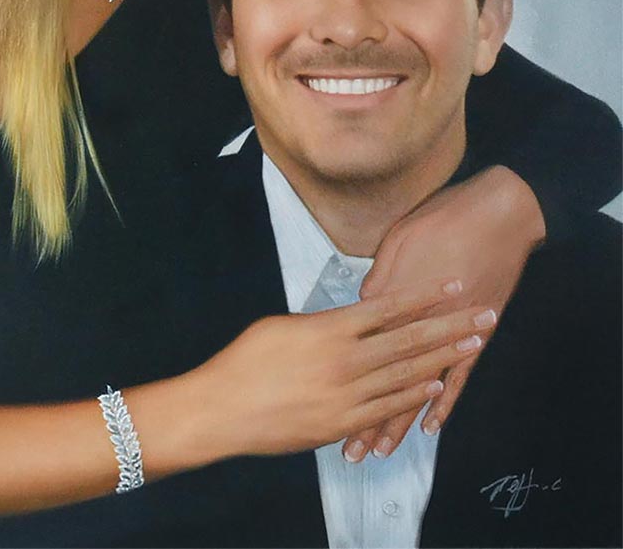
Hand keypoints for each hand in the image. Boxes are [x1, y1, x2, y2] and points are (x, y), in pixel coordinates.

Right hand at [195, 278, 494, 459]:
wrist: (224, 409)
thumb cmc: (248, 361)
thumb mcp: (286, 326)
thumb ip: (324, 323)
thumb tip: (349, 320)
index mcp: (331, 327)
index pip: (390, 306)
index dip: (426, 295)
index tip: (454, 284)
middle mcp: (346, 359)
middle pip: (410, 338)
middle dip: (451, 325)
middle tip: (485, 314)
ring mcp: (348, 394)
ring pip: (407, 373)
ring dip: (445, 359)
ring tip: (473, 346)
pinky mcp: (343, 424)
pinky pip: (388, 407)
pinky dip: (415, 396)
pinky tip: (438, 386)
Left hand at [342, 165, 544, 462]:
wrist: (497, 213)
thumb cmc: (444, 218)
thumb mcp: (399, 238)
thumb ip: (379, 278)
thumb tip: (359, 306)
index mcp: (394, 295)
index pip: (361, 350)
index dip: (342, 383)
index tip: (322, 410)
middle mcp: (418, 322)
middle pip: (386, 379)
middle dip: (366, 416)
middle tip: (349, 451)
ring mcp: (448, 331)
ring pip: (417, 387)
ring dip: (399, 420)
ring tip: (381, 451)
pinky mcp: (476, 333)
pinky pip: (458, 376)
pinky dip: (444, 402)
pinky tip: (431, 426)